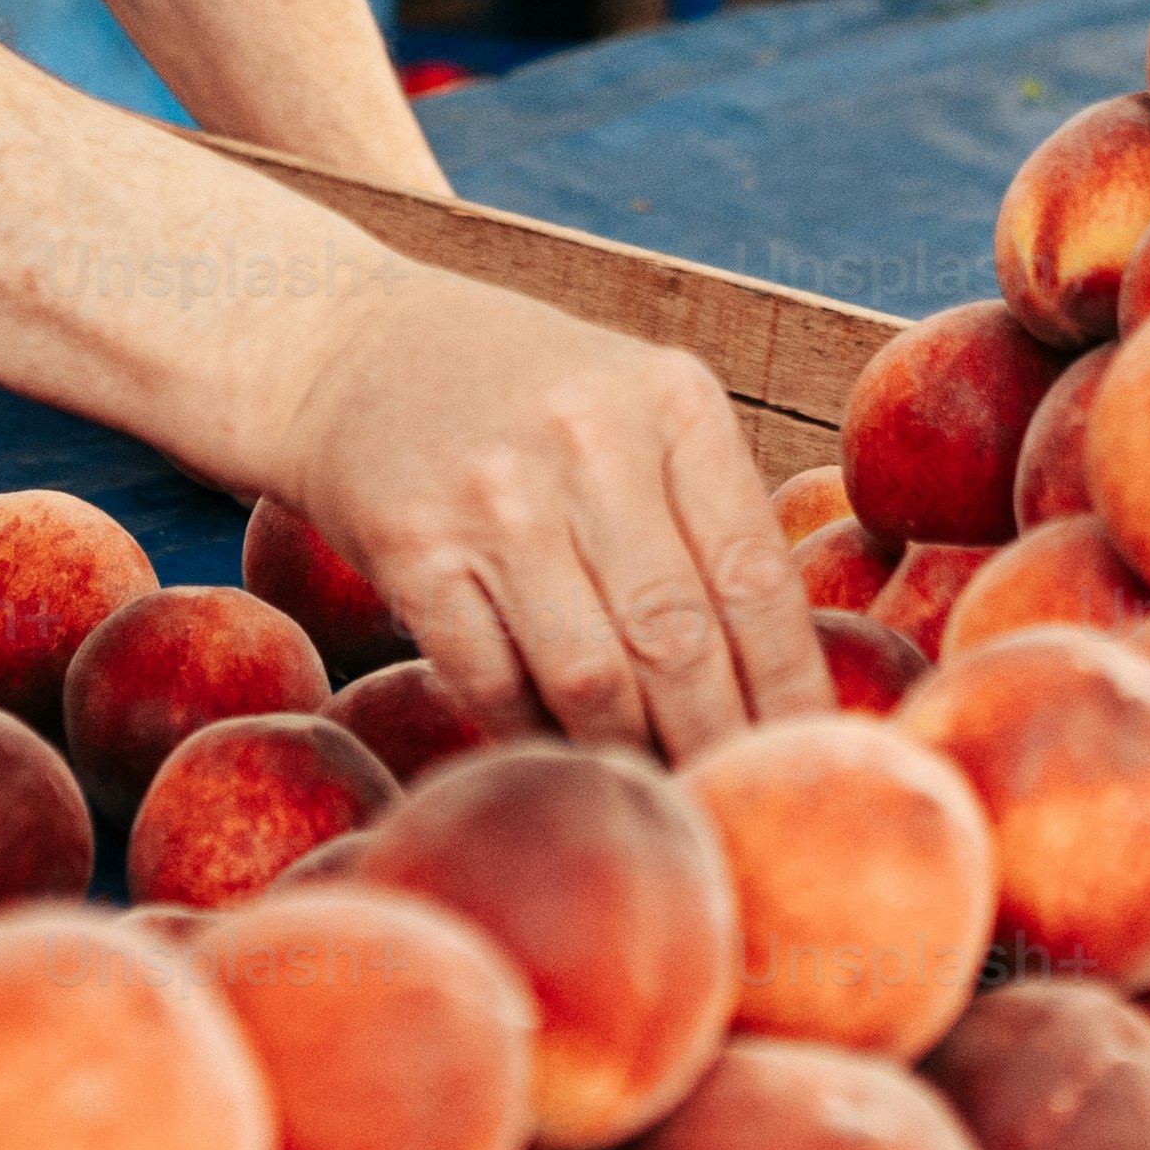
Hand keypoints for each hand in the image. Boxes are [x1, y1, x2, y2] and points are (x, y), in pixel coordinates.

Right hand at [258, 266, 828, 758]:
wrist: (344, 349)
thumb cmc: (521, 400)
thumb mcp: (630, 407)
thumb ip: (703, 511)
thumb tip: (782, 679)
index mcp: (671, 400)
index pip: (756, 576)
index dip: (790, 683)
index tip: (805, 751)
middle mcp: (590, 437)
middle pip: (679, 638)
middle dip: (716, 739)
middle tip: (732, 800)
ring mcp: (495, 495)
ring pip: (590, 676)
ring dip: (628, 752)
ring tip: (657, 790)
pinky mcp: (412, 546)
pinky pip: (493, 681)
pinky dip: (532, 735)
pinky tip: (557, 756)